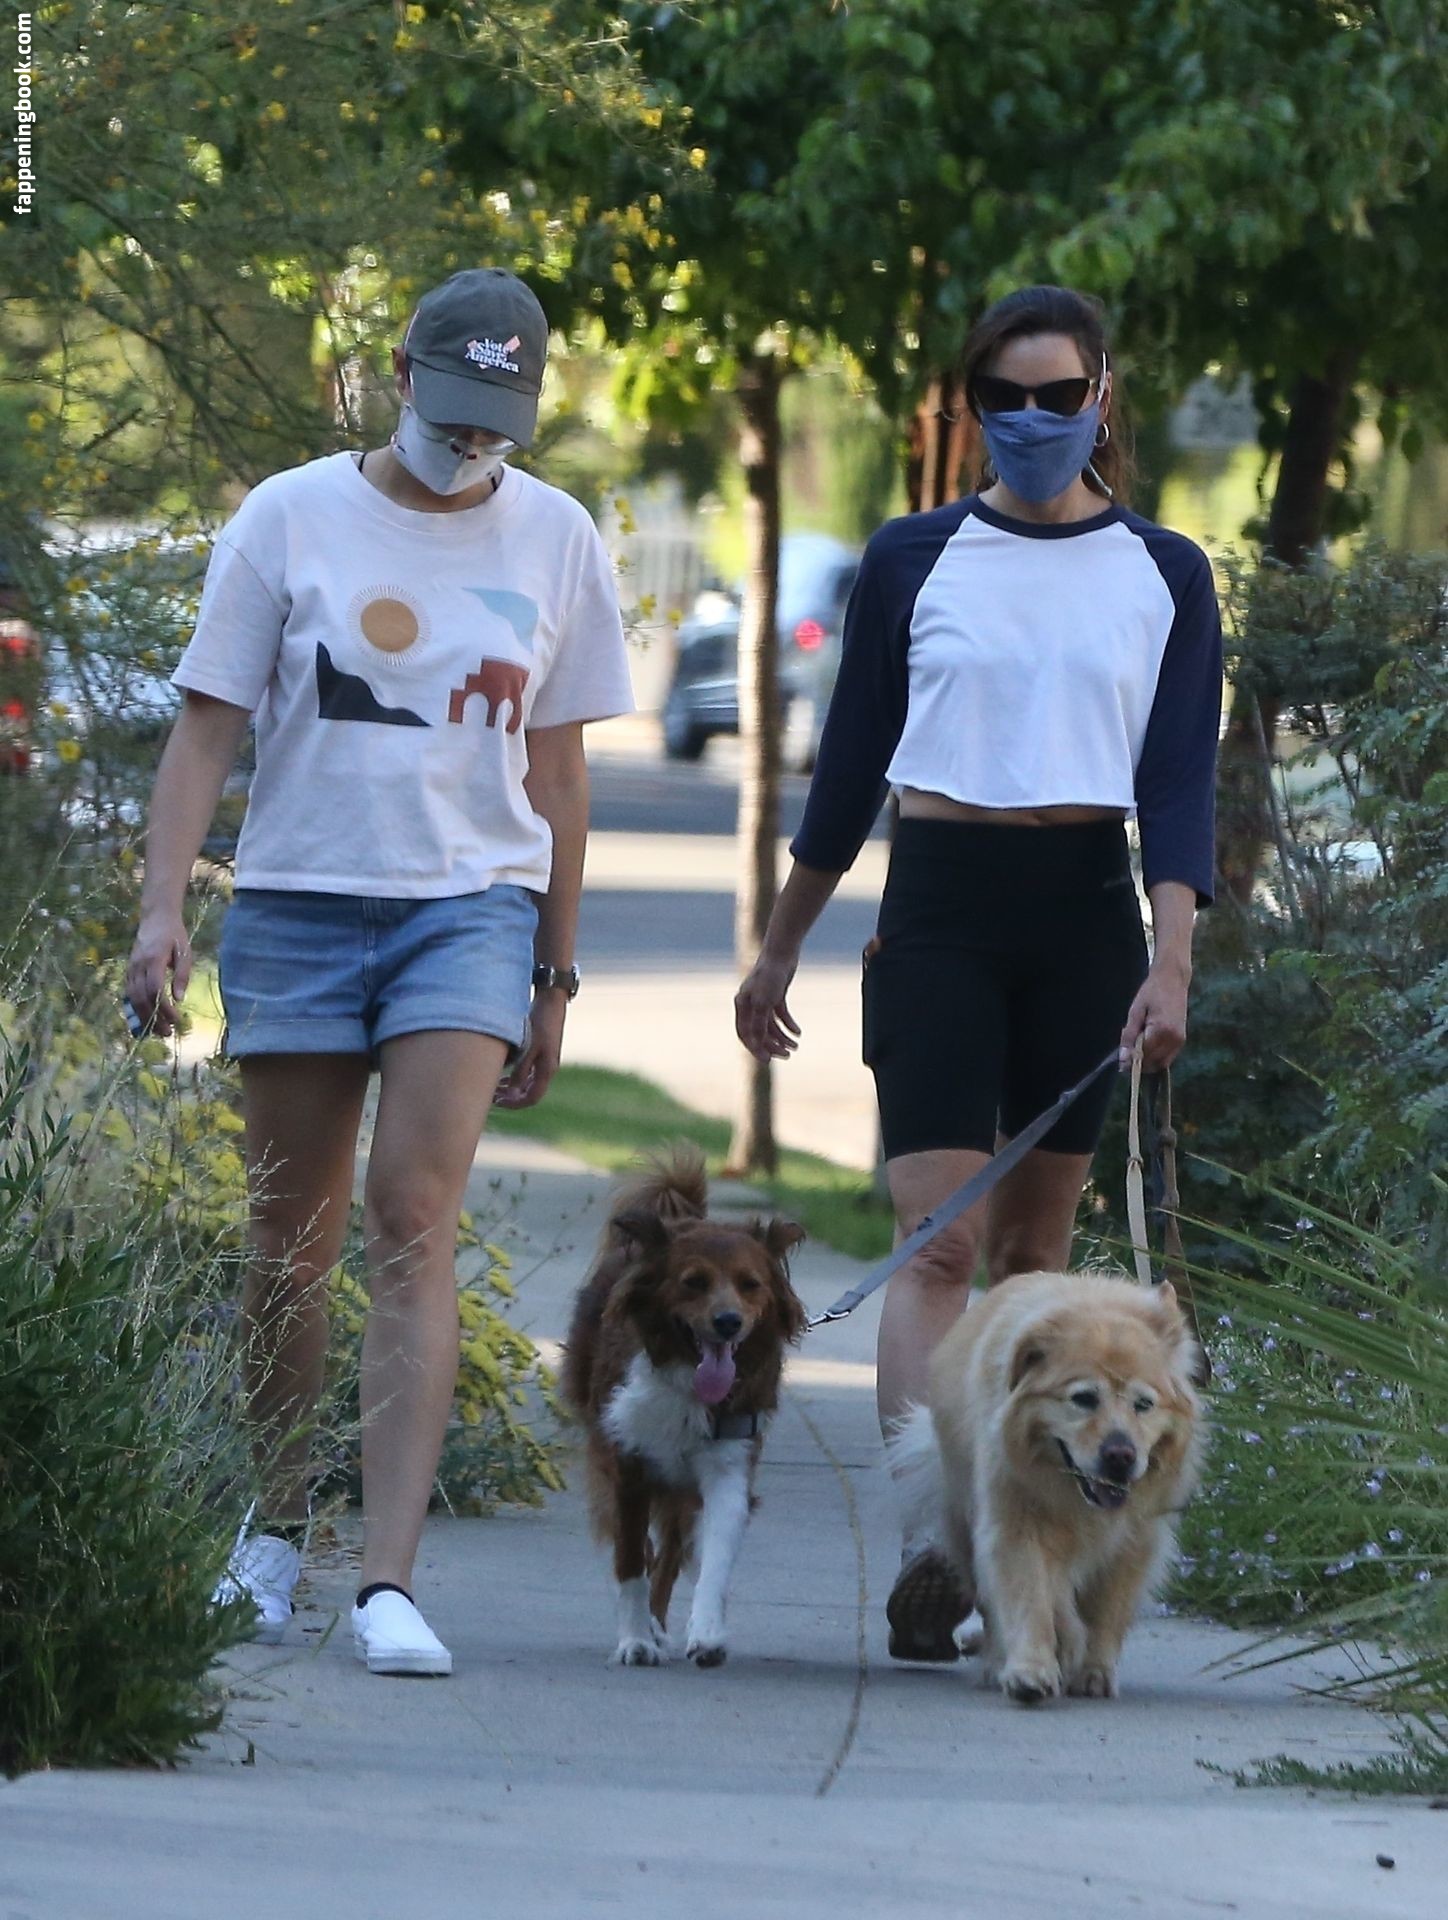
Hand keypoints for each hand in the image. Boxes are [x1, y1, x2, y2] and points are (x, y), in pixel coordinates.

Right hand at [124, 911, 191, 1039]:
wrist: (155, 918)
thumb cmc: (174, 936)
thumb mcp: (185, 952)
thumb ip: (182, 975)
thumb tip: (179, 1000)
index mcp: (153, 960)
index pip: (155, 990)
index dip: (164, 1008)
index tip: (176, 1020)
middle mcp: (138, 965)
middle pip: (141, 998)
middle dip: (153, 1018)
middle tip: (166, 1033)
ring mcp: (130, 968)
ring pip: (132, 998)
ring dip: (143, 1017)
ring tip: (157, 1030)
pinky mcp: (128, 971)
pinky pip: (129, 993)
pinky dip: (136, 1008)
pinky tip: (146, 1018)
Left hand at [492, 992, 565, 1109]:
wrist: (551, 1001)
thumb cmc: (540, 1021)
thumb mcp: (528, 1047)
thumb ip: (520, 1070)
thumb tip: (513, 1093)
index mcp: (547, 1069)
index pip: (532, 1098)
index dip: (514, 1104)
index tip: (497, 1103)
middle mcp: (548, 1068)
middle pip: (529, 1093)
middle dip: (511, 1098)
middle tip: (491, 1097)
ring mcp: (546, 1061)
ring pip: (528, 1084)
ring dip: (512, 1089)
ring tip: (494, 1089)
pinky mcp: (542, 1053)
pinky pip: (529, 1073)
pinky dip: (516, 1078)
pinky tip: (503, 1076)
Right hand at [734, 949, 799, 1062]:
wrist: (782, 952)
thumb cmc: (770, 976)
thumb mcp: (764, 1002)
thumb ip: (758, 1023)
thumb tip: (755, 1043)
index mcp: (742, 1006)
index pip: (745, 1034)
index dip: (755, 1049)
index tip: (768, 1060)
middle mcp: (750, 1004)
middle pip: (759, 1032)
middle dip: (772, 1045)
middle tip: (788, 1055)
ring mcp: (763, 999)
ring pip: (771, 1025)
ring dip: (783, 1037)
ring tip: (796, 1046)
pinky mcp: (776, 995)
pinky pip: (780, 1015)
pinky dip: (788, 1024)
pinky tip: (798, 1032)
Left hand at [1119, 961, 1188, 1071]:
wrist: (1173, 979)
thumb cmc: (1152, 992)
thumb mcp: (1135, 1012)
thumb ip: (1129, 1036)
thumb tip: (1123, 1059)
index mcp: (1161, 1030)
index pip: (1143, 1055)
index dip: (1131, 1059)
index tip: (1120, 1061)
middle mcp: (1174, 1039)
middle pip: (1154, 1063)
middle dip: (1139, 1062)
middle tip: (1129, 1049)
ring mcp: (1181, 1041)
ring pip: (1162, 1063)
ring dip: (1148, 1061)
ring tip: (1138, 1045)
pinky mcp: (1182, 1040)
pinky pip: (1168, 1057)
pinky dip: (1156, 1057)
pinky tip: (1147, 1045)